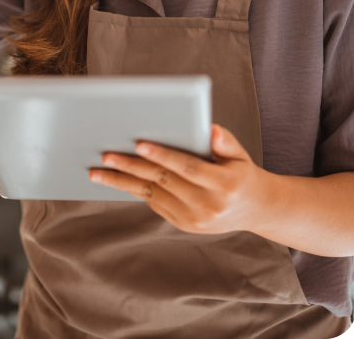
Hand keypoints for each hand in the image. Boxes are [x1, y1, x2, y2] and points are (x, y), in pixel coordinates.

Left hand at [89, 125, 269, 235]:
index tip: (139, 143)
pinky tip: (115, 179)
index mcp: (224, 185)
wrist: (255, 210)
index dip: (163, 155)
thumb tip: (210, 129)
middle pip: (163, 181)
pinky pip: (154, 203)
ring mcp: (194, 219)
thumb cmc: (241, 172)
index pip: (187, 167)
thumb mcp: (239, 154)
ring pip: (152, 194)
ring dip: (122, 182)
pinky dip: (134, 190)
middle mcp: (208, 206)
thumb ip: (225, 141)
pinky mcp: (183, 224)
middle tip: (106, 155)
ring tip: (97, 171)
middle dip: (132, 167)